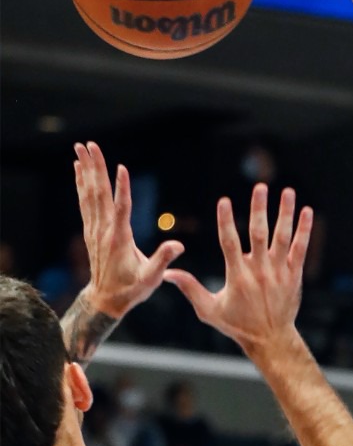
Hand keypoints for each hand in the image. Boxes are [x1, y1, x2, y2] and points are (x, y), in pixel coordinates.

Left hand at [73, 140, 183, 319]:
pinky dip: (82, 184)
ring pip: (89, 194)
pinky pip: (85, 202)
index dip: (122, 188)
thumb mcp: (151, 279)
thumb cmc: (132, 289)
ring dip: (86, 170)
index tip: (121, 167)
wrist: (106, 300)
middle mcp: (103, 230)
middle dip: (95, 168)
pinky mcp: (92, 230)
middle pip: (99, 194)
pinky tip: (80, 171)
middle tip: (89, 145)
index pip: (121, 208)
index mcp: (119, 239)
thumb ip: (163, 260)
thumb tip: (178, 246)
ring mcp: (95, 229)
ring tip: (82, 149)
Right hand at [164, 185, 311, 358]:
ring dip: (285, 213)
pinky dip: (304, 230)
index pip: (229, 243)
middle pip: (259, 234)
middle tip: (259, 187)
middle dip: (259, 209)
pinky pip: (301, 249)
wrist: (271, 339)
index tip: (223, 201)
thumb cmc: (238, 325)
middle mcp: (260, 271)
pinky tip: (306, 211)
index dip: (226, 221)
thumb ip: (191, 289)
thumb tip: (167, 274)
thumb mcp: (209, 310)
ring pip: (283, 238)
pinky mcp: (294, 275)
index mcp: (238, 276)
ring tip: (287, 191)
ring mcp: (279, 272)